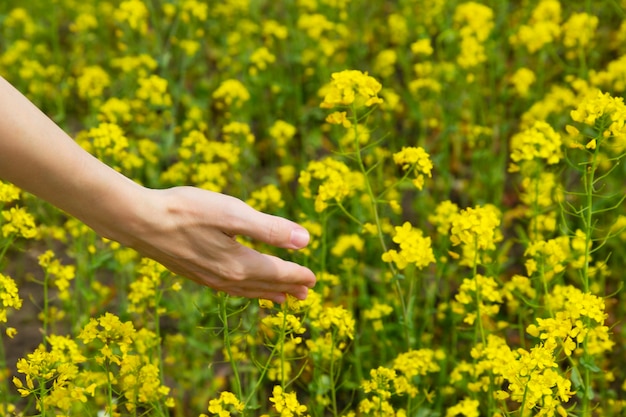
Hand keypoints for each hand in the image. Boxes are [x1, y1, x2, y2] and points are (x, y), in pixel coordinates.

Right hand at [121, 186, 315, 302]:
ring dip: (267, 292)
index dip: (298, 274)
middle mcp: (226, 277)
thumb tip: (304, 241)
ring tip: (281, 297)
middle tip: (305, 293)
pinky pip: (229, 289)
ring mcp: (208, 278)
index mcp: (239, 263)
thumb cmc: (187, 211)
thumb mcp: (233, 213)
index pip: (278, 272)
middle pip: (265, 285)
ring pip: (247, 290)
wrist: (139, 221)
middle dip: (287, 287)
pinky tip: (242, 286)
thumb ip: (270, 228)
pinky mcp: (194, 273)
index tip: (314, 278)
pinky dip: (245, 291)